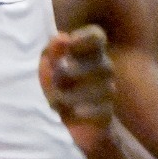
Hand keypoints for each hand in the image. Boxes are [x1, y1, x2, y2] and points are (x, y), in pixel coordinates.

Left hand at [38, 25, 116, 152]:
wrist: (76, 123)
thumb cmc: (62, 87)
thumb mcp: (49, 68)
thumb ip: (52, 52)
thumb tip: (62, 37)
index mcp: (90, 52)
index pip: (96, 35)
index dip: (83, 38)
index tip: (68, 45)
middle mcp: (104, 68)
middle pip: (100, 64)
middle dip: (71, 74)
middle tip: (56, 82)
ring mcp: (108, 90)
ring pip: (99, 89)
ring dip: (71, 96)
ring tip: (57, 101)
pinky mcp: (107, 112)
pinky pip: (100, 109)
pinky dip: (82, 112)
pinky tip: (72, 113)